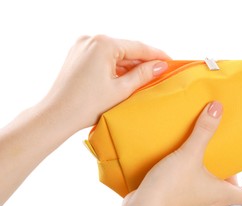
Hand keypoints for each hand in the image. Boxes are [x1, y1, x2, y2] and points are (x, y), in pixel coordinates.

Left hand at [44, 35, 169, 130]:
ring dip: (129, 65)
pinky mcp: (78, 55)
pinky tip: (125, 77)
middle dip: (142, 61)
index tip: (170, 61)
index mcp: (103, 44)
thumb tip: (160, 66)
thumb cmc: (87, 105)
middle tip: (160, 71)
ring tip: (145, 77)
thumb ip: (143, 74)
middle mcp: (91, 40)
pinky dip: (115, 67)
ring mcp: (82, 46)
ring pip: (114, 54)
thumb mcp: (121, 90)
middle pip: (126, 49)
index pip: (138, 47)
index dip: (156, 55)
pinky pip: (103, 57)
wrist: (57, 115)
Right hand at [125, 101, 241, 205]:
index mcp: (220, 196)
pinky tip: (178, 175)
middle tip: (225, 164)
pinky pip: (190, 199)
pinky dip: (191, 187)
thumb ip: (203, 131)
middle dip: (228, 180)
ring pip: (208, 198)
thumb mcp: (190, 154)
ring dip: (210, 183)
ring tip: (201, 166)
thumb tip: (217, 108)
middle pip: (227, 195)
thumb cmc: (172, 186)